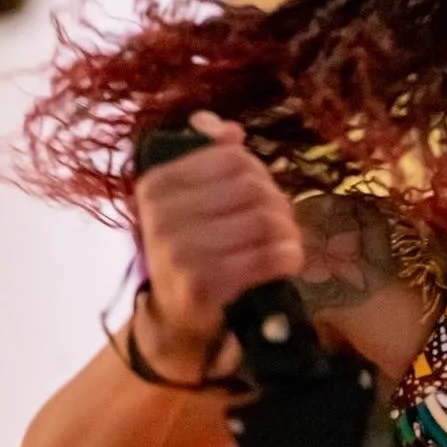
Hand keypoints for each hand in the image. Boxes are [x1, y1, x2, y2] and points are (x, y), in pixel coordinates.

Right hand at [133, 110, 302, 379]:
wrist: (176, 317)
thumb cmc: (192, 252)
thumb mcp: (188, 201)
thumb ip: (204, 157)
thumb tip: (228, 129)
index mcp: (157, 183)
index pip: (233, 158)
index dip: (262, 175)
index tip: (264, 196)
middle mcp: (161, 213)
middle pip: (252, 187)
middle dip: (279, 206)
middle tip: (284, 225)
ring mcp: (178, 249)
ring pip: (263, 220)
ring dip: (288, 233)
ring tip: (289, 244)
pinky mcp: (200, 284)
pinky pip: (264, 257)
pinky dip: (287, 258)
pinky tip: (289, 262)